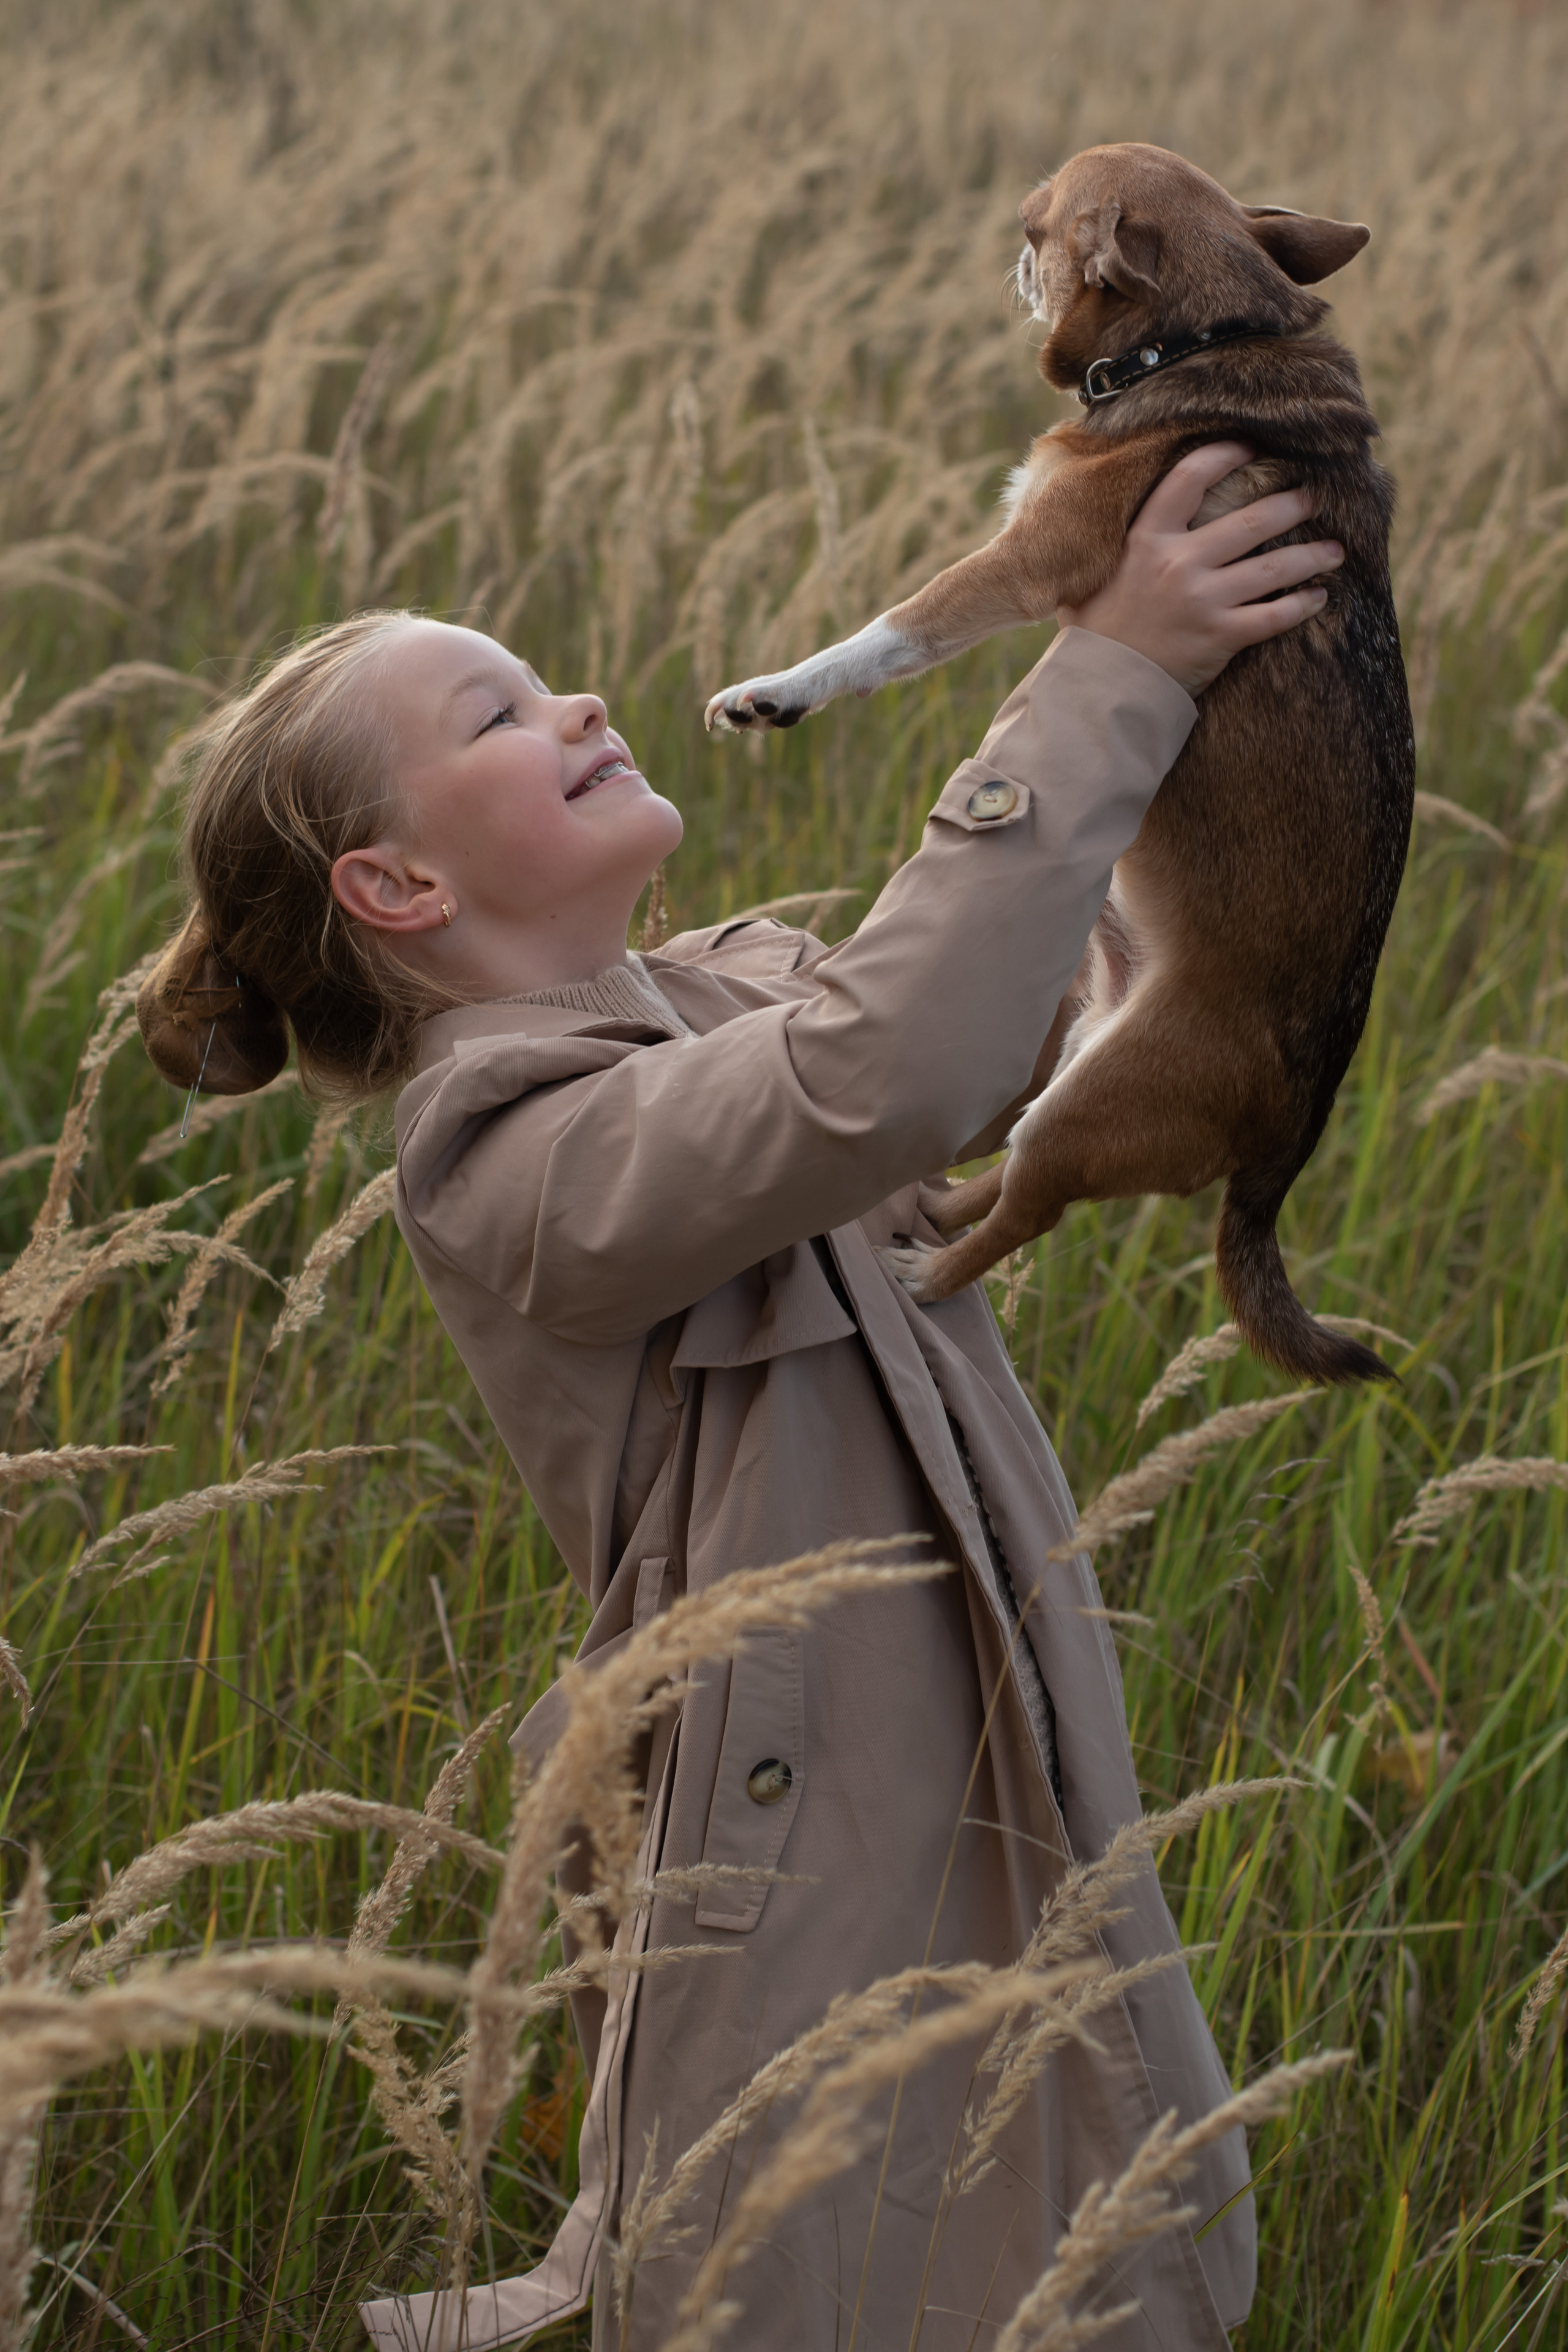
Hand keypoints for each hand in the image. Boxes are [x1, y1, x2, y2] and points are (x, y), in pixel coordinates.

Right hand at [1057, 441, 1343, 696]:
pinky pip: (1274, 617)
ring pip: (1273, 568)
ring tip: (1335, 549)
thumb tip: (1115, 513)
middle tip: (1315, 496)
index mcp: (1146, 539)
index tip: (1252, 447)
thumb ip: (1113, 541)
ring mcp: (1202, 600)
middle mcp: (1178, 563)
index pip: (1191, 478)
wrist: (1100, 687)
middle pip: (1250, 520)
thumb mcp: (1093, 573)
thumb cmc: (1094, 630)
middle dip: (1291, 504)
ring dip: (1310, 555)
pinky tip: (1319, 597)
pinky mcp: (1220, 636)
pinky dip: (1302, 606)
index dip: (1226, 455)